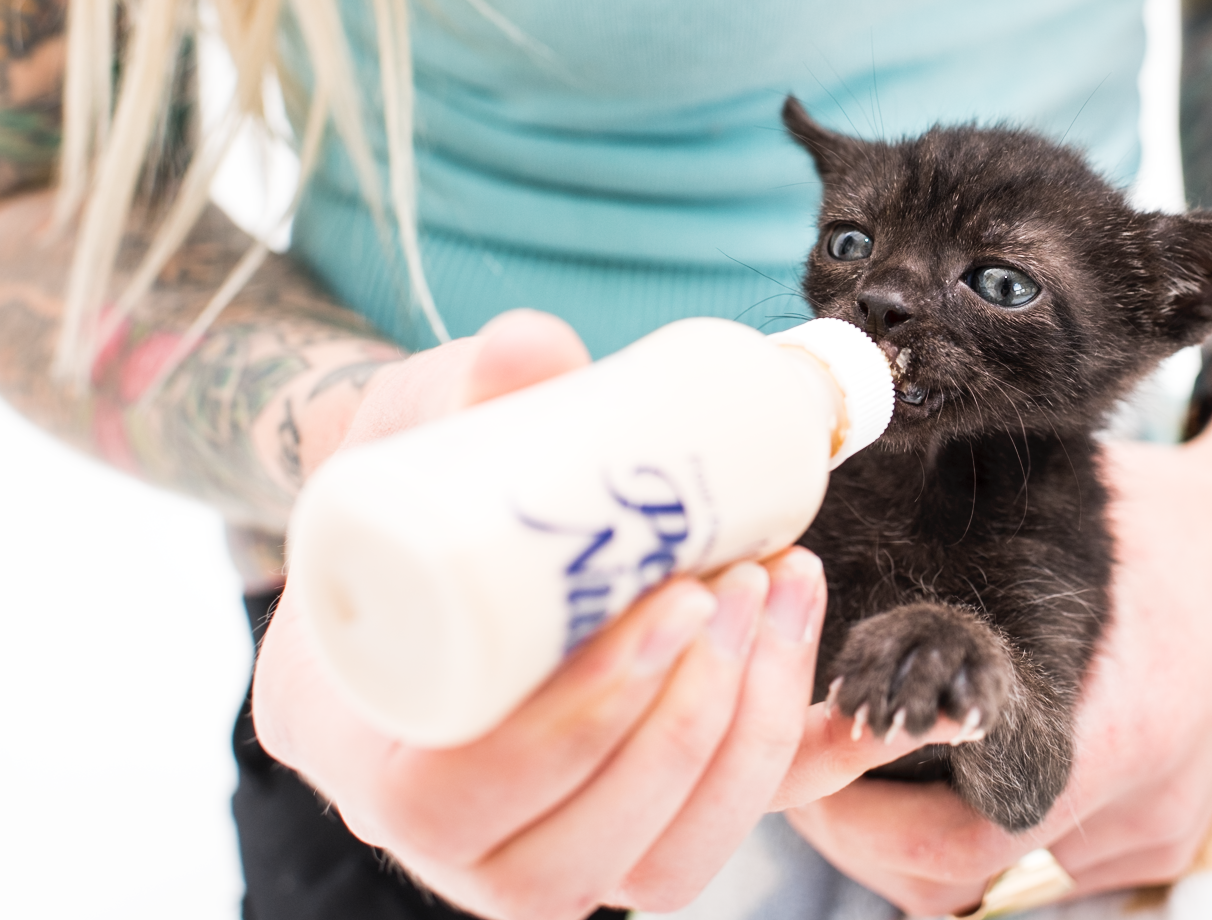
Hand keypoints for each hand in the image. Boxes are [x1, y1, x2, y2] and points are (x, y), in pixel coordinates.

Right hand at [252, 309, 958, 917]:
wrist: (440, 538)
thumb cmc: (411, 495)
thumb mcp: (412, 427)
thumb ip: (463, 391)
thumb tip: (532, 343)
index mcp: (353, 745)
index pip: (441, 799)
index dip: (567, 726)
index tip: (667, 603)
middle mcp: (439, 832)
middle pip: (559, 861)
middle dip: (679, 728)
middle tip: (741, 588)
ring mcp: (536, 847)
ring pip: (649, 869)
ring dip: (741, 743)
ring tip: (781, 596)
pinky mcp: (626, 831)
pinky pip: (714, 842)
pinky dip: (795, 778)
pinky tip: (858, 712)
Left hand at [782, 375, 1211, 914]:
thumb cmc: (1157, 515)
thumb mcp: (1053, 517)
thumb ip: (950, 567)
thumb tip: (823, 567)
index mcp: (1114, 730)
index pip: (952, 840)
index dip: (853, 818)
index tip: (801, 753)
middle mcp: (1141, 805)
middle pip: (958, 878)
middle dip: (860, 835)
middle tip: (801, 763)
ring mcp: (1157, 832)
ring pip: (995, 883)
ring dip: (911, 842)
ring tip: (849, 764)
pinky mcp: (1163, 834)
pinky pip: (1042, 867)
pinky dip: (973, 834)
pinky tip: (925, 773)